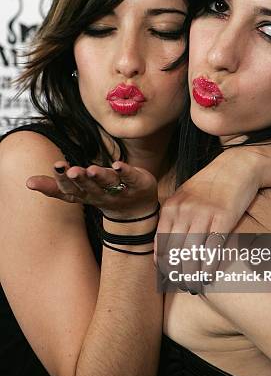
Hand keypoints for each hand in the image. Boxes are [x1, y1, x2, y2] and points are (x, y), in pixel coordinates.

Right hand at [26, 160, 157, 219]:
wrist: (136, 210)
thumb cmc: (101, 194)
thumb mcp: (77, 192)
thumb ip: (55, 186)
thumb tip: (27, 182)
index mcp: (84, 195)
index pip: (71, 190)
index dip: (63, 181)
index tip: (56, 167)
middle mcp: (101, 194)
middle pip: (89, 187)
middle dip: (80, 179)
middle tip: (72, 170)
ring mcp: (120, 190)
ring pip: (108, 183)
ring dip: (99, 176)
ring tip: (91, 169)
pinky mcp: (137, 184)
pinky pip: (130, 178)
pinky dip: (125, 172)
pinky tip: (118, 165)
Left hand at [156, 147, 261, 292]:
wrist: (237, 166)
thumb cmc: (210, 184)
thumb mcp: (185, 196)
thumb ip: (173, 218)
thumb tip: (163, 248)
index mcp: (171, 206)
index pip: (161, 243)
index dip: (164, 265)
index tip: (167, 278)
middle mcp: (184, 210)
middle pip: (175, 251)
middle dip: (178, 273)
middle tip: (182, 286)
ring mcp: (204, 213)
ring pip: (192, 252)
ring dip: (193, 274)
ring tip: (195, 285)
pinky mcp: (224, 216)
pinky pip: (213, 247)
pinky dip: (210, 265)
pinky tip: (209, 275)